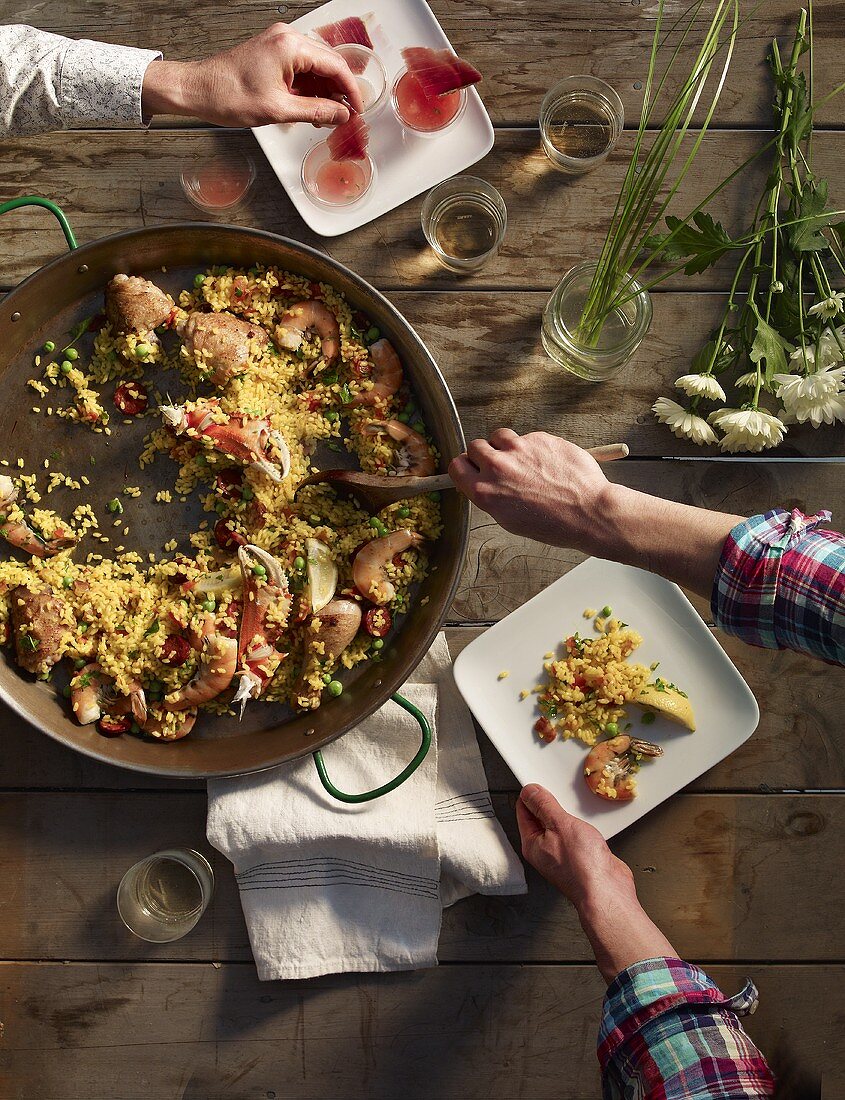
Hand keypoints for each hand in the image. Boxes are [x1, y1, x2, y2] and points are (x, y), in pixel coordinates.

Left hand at [143, 23, 364, 126]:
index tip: (358, 110)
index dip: (351, 90)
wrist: (199, 89)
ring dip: (324, 92)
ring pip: (315, 67)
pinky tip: (311, 107)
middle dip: (339, 91)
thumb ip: (316, 111)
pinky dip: (309, 87)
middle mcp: (287, 37)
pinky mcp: (273, 51)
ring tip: (326, 117)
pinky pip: (301, 68)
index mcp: (290, 46)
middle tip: (346, 116)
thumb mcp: (279, 110)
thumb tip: (341, 115)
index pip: (335, 65)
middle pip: (328, 63)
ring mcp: (279, 42)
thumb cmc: (229, 95)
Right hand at [449, 429, 611, 553]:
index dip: (465, 466)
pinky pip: (527, 437)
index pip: (457, 466)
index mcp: (485, 492)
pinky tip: (547, 463)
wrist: (587, 512)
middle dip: (485, 454)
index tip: (471, 468)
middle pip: (475, 446)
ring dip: (507, 445)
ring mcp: (519, 449)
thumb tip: (484, 484)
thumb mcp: (510, 520)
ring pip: (500, 436)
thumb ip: (491, 496)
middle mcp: (497, 467)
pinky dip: (534, 446)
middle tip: (501, 464)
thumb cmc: (554, 523)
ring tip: (524, 461)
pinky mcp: (539, 438)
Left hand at [517, 784, 675, 982]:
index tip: (540, 782)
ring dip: (568, 815)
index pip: (523, 811)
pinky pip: (575, 834)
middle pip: (541, 817)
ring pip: (560, 826)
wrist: (607, 891)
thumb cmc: (582, 866)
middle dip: (550, 803)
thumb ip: (544, 806)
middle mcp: (545, 851)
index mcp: (532, 843)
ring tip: (575, 808)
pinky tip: (588, 823)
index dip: (531, 794)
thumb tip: (530, 792)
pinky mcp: (580, 857)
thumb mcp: (559, 825)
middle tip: (559, 792)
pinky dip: (581, 826)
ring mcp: (562, 855)